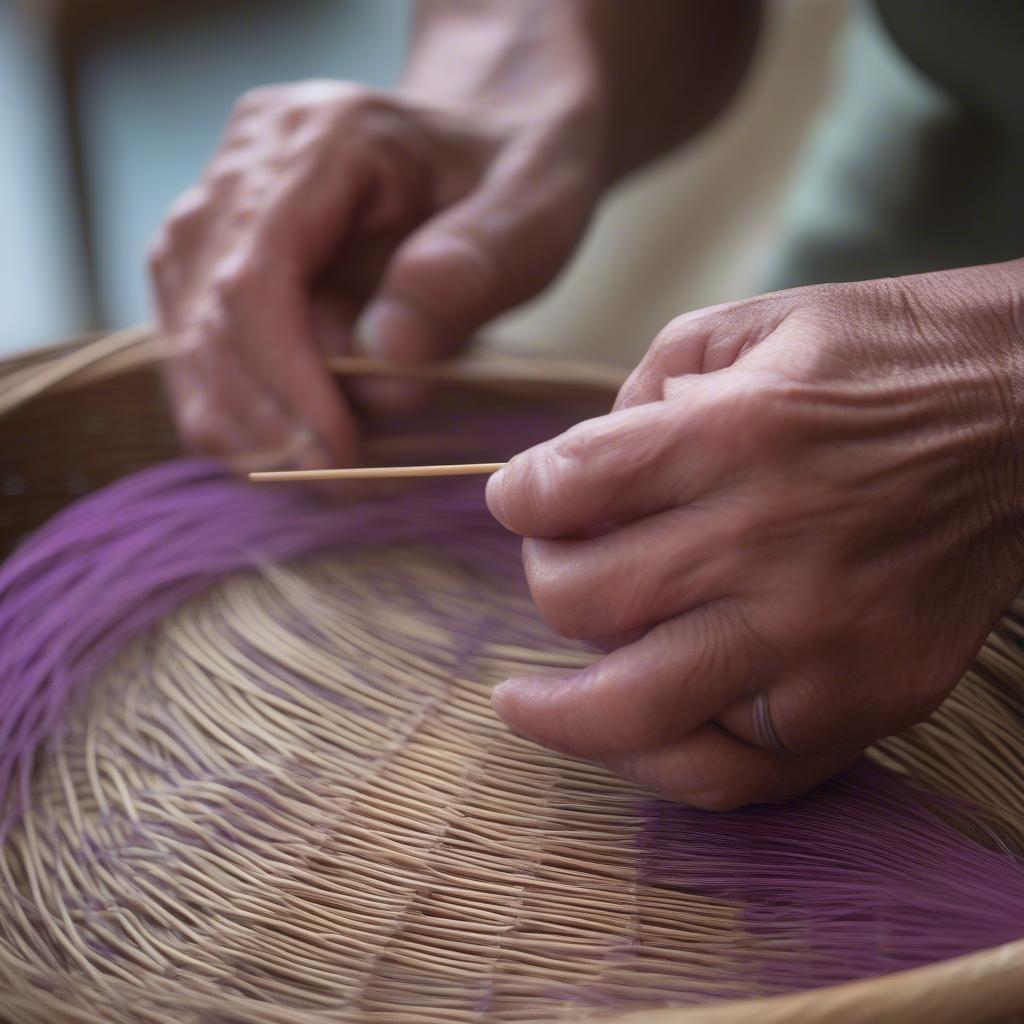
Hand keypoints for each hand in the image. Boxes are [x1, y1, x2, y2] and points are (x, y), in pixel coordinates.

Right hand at [149, 79, 598, 470]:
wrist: (492, 141)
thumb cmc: (515, 175)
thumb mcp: (529, 212)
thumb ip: (466, 272)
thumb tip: (384, 355)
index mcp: (321, 137)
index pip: (257, 272)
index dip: (285, 377)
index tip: (337, 452)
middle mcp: (247, 162)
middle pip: (205, 311)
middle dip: (266, 416)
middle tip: (338, 481)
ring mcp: (221, 207)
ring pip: (186, 336)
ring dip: (247, 421)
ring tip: (327, 468)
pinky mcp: (218, 253)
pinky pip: (199, 346)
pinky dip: (244, 408)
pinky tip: (300, 439)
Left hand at [486, 262, 1023, 808]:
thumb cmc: (886, 360)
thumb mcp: (756, 324)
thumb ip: (650, 386)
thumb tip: (582, 470)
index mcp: (737, 435)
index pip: (567, 487)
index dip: (518, 495)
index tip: (518, 499)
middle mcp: (773, 544)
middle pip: (583, 600)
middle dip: (543, 580)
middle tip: (555, 567)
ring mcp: (820, 639)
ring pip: (638, 712)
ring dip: (561, 713)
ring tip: (525, 705)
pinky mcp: (865, 699)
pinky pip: (734, 772)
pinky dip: (663, 761)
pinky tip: (629, 738)